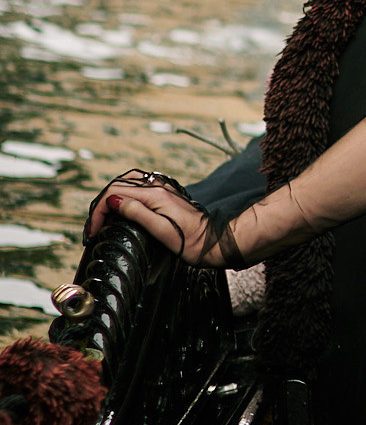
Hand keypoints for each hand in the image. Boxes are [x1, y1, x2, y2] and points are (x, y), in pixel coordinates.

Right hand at [84, 171, 233, 267]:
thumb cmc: (191, 242)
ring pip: (126, 182)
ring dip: (109, 196)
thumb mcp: (162, 232)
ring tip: (100, 216)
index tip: (92, 233)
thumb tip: (113, 201)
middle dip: (99, 206)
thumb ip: (138, 213)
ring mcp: (162, 188)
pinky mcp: (165, 194)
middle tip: (91, 229)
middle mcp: (157, 187)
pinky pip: (136, 186)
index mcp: (154, 194)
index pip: (114, 193)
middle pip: (117, 185)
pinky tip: (119, 206)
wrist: (214, 241)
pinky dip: (122, 193)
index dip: (98, 212)